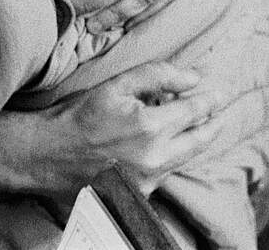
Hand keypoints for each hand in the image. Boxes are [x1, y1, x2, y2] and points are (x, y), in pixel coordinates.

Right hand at [0, 62, 235, 197]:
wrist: (47, 156)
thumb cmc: (77, 116)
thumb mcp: (115, 85)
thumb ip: (157, 76)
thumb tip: (192, 77)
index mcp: (151, 127)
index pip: (194, 111)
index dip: (210, 99)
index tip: (222, 92)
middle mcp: (155, 157)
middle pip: (200, 139)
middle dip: (214, 123)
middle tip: (221, 111)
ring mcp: (149, 179)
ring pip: (186, 157)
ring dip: (197, 139)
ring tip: (202, 125)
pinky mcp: (140, 193)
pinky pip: (168, 170)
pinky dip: (175, 154)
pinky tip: (170, 143)